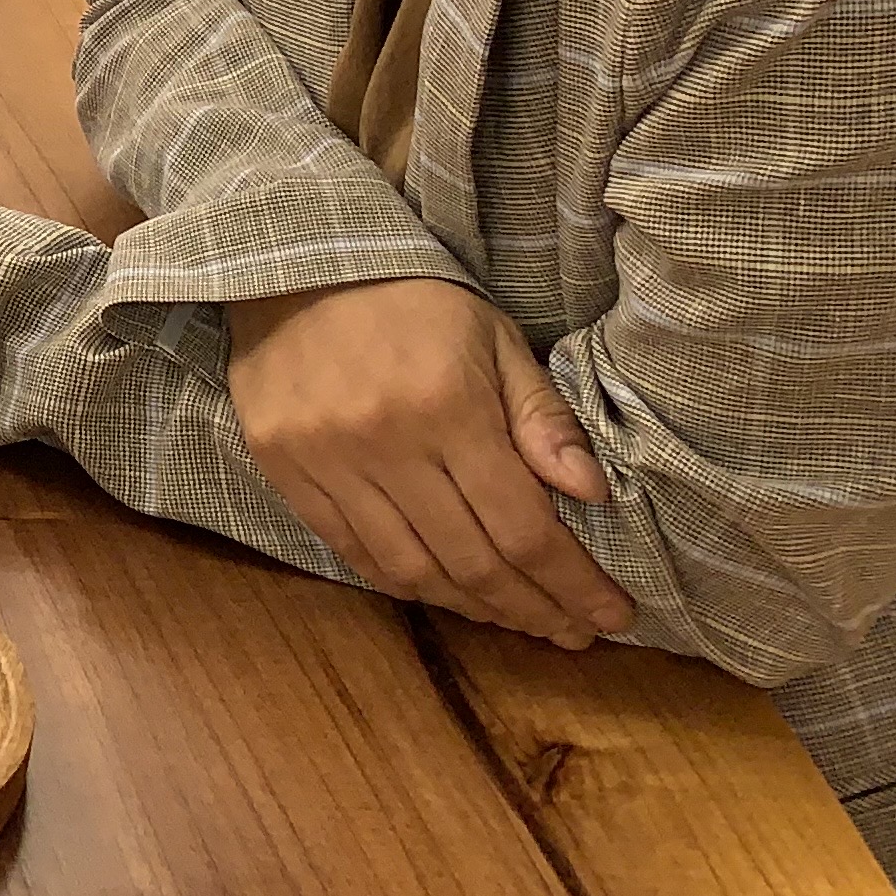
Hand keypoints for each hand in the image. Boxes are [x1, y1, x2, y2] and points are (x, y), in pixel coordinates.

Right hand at [225, 278, 633, 648]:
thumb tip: (593, 494)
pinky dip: (405, 582)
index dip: (574, 583)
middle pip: (473, 561)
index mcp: (448, 407)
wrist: (295, 265)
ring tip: (515, 617)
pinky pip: (352, 551)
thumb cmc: (412, 302)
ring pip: (412, 570)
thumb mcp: (493, 340)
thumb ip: (542, 417)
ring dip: (473, 606)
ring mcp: (325, 461)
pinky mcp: (283, 468)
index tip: (612, 616)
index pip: (523, 526)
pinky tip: (443, 590)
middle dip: (534, 608)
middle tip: (571, 631)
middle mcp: (384, 443)